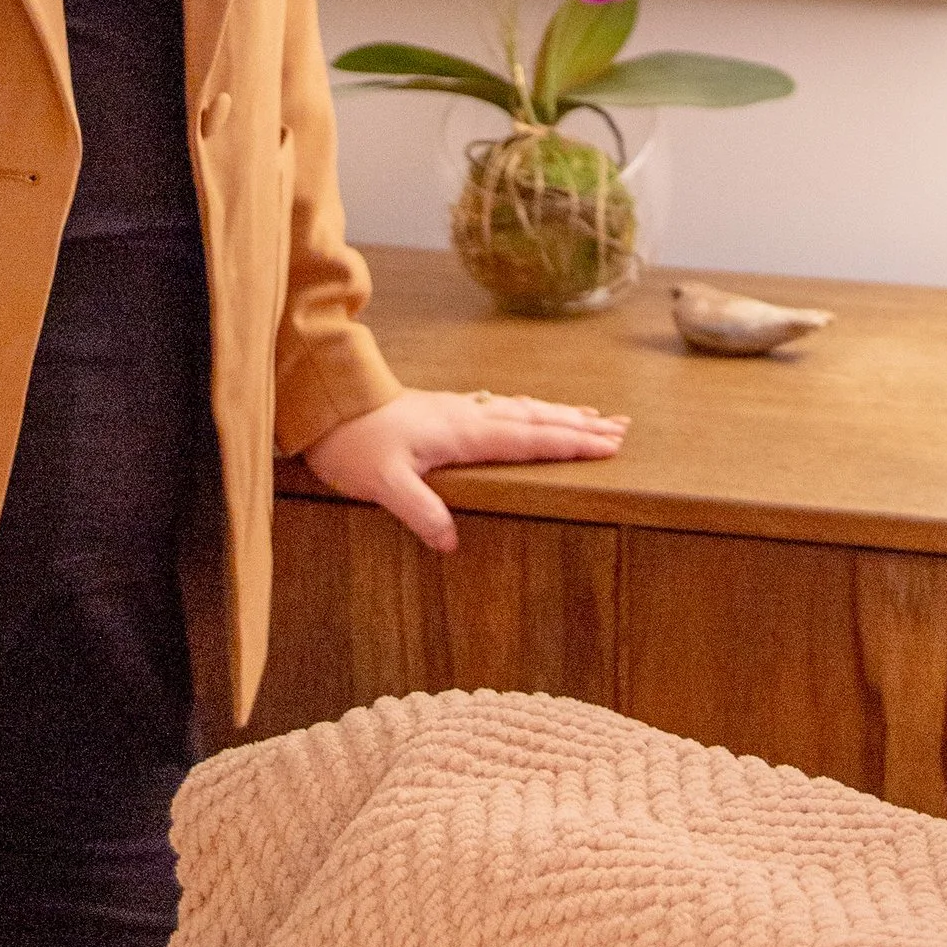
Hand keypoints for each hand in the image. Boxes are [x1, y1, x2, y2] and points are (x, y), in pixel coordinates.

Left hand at [301, 386, 626, 553]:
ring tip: (592, 414)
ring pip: (521, 409)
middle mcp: (468, 416)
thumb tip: (452, 543)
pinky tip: (529, 411)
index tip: (608, 445)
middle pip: (535, 419)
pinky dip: (528, 410)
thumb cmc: (352, 443)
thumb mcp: (382, 483)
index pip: (527, 439)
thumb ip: (419, 510)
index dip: (569, 443)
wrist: (325, 402)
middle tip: (620, 428)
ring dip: (559, 413)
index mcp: (462, 433)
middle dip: (579, 425)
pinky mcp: (445, 411)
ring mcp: (458, 410)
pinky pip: (501, 408)